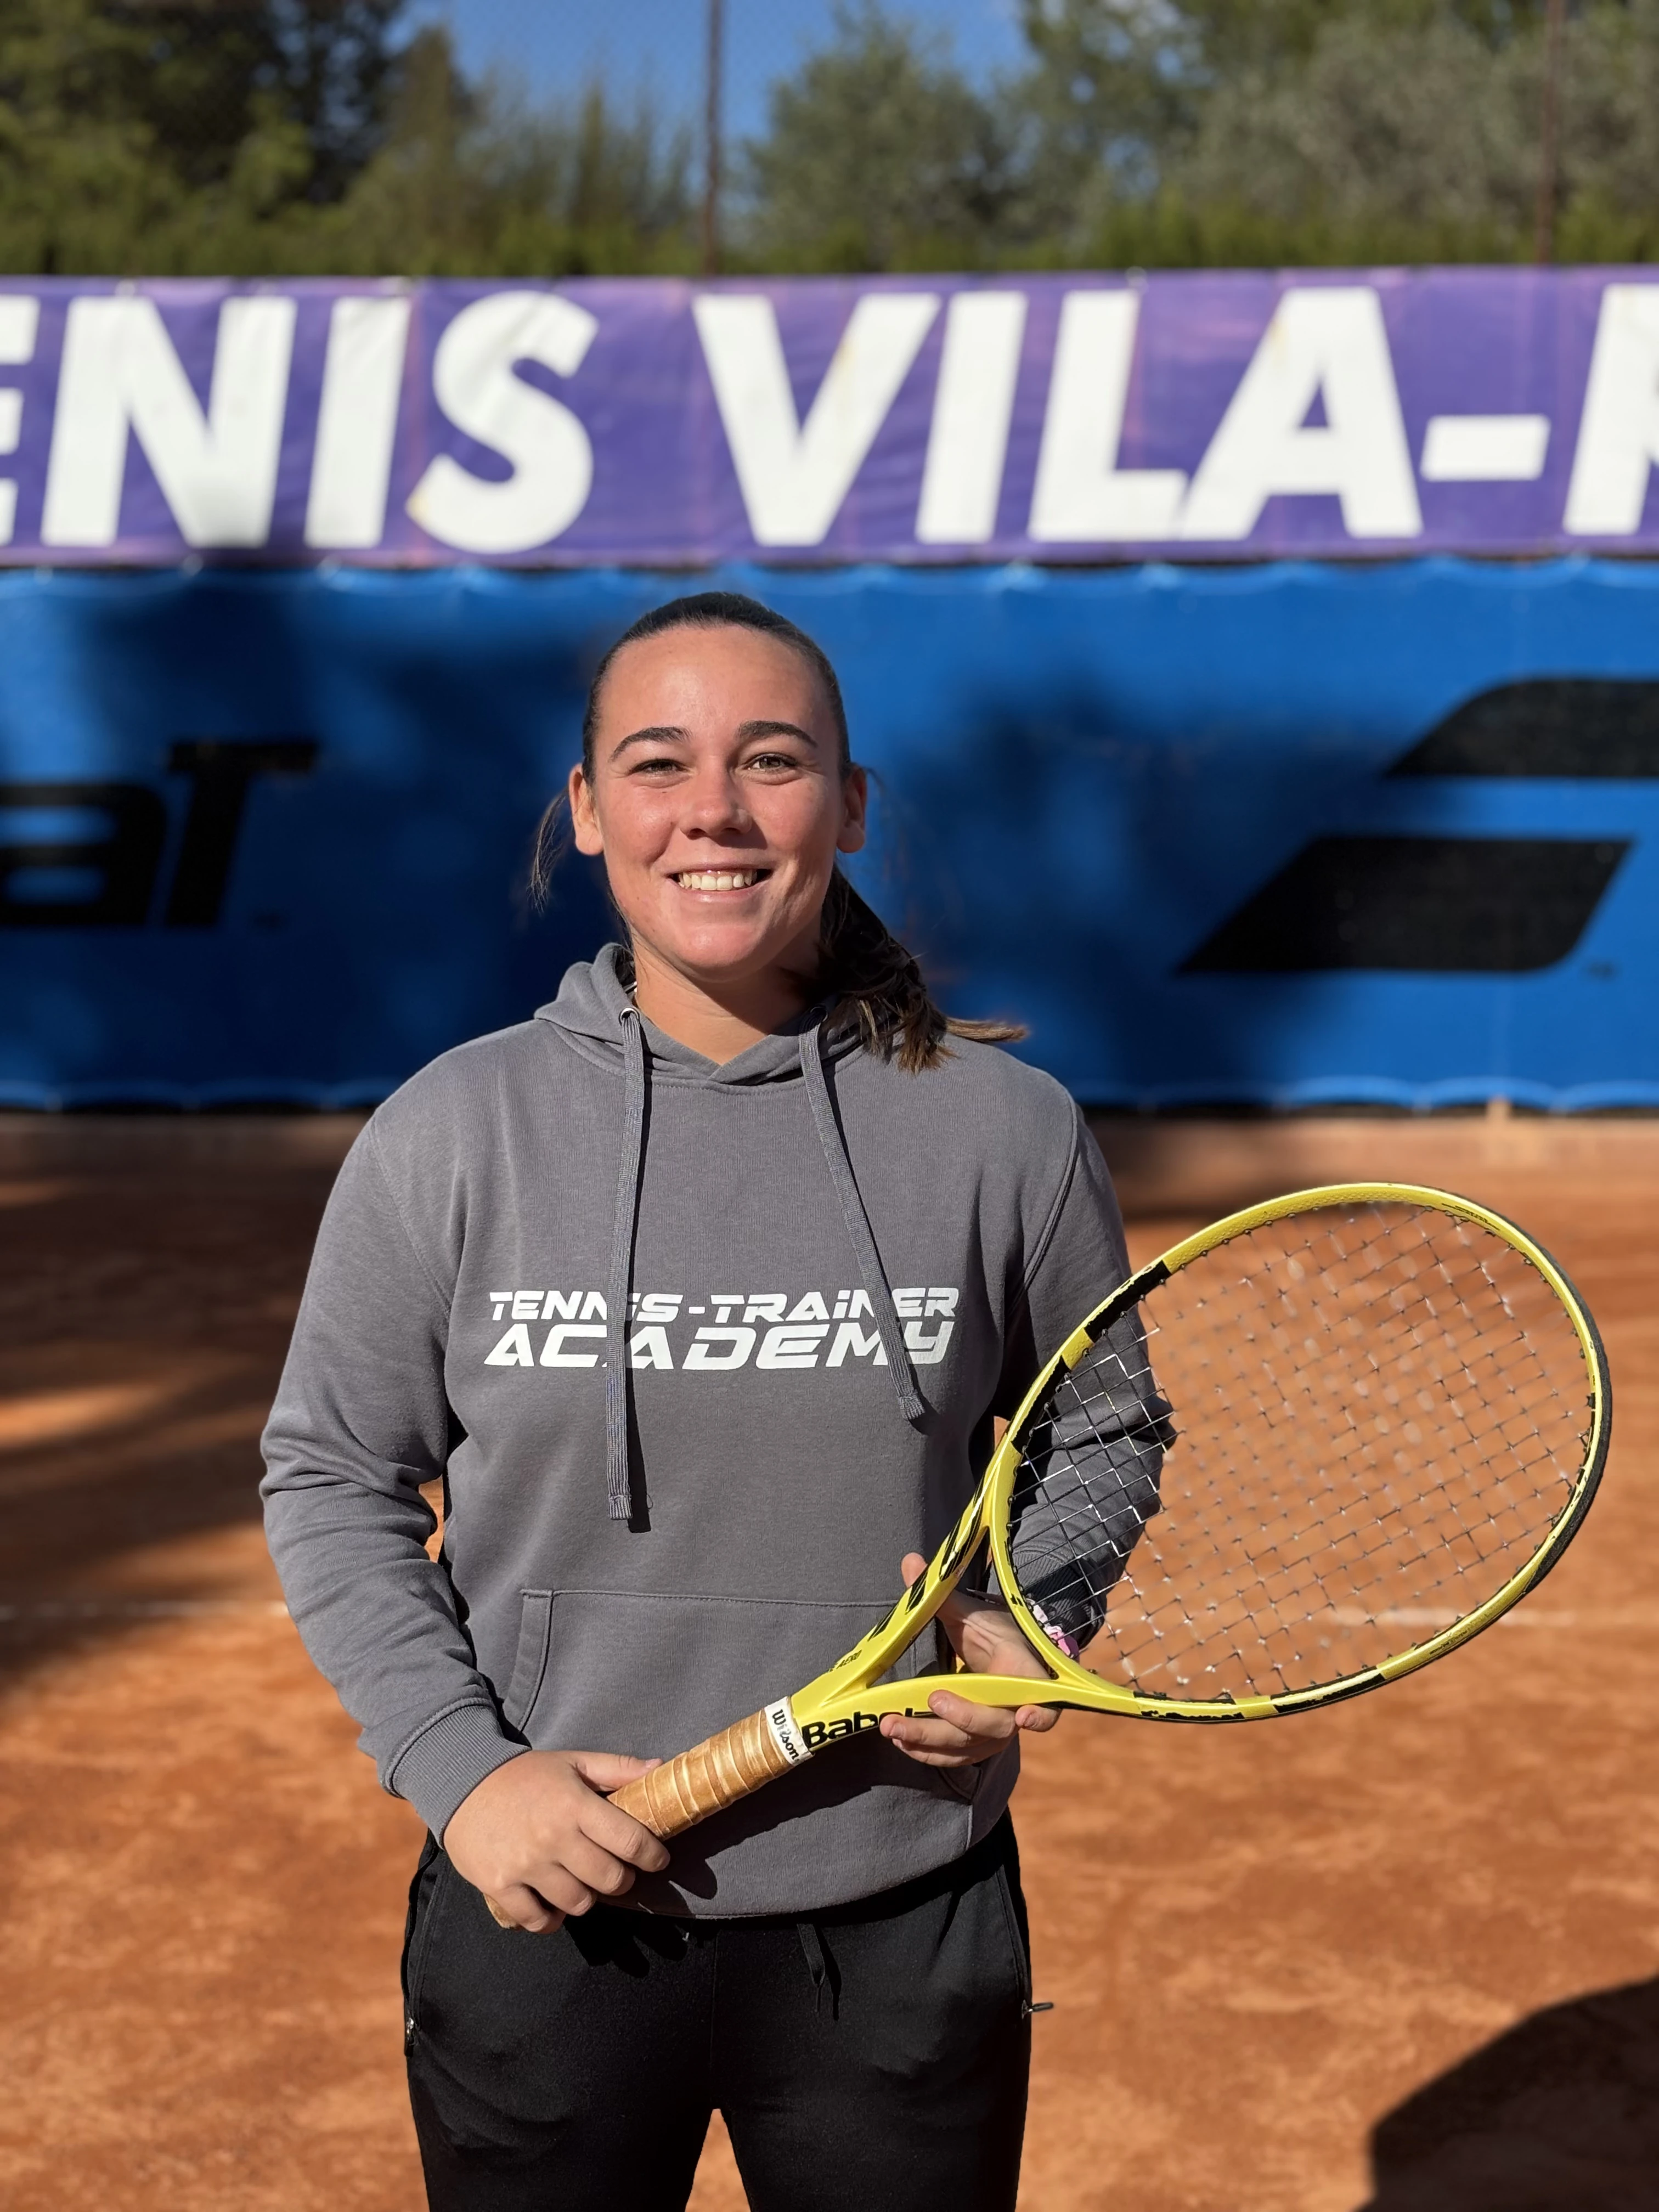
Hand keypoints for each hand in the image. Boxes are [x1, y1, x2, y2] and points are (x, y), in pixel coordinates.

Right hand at [443, 1749, 670, 1932]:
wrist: (462, 1782)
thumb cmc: (525, 1774)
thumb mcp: (573, 1762)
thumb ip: (618, 1767)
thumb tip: (660, 1768)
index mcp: (575, 1805)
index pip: (629, 1841)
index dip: (651, 1855)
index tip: (657, 1859)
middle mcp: (553, 1838)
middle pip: (608, 1879)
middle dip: (622, 1880)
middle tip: (617, 1872)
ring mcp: (525, 1865)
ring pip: (578, 1904)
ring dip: (587, 1898)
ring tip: (583, 1883)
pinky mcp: (499, 1886)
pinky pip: (537, 1921)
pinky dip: (550, 1919)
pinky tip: (552, 1902)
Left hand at [878, 1553, 1060, 1768]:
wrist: (1000, 1658)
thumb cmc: (994, 1634)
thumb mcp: (972, 1613)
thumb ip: (942, 1595)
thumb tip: (910, 1562)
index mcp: (1025, 1675)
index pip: (1043, 1702)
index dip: (1039, 1714)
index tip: (1022, 1715)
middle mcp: (1014, 1710)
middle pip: (991, 1728)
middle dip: (954, 1721)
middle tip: (925, 1703)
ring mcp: (994, 1733)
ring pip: (966, 1747)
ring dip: (928, 1741)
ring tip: (891, 1727)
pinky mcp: (975, 1745)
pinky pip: (953, 1756)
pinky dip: (927, 1751)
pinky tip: (900, 1740)